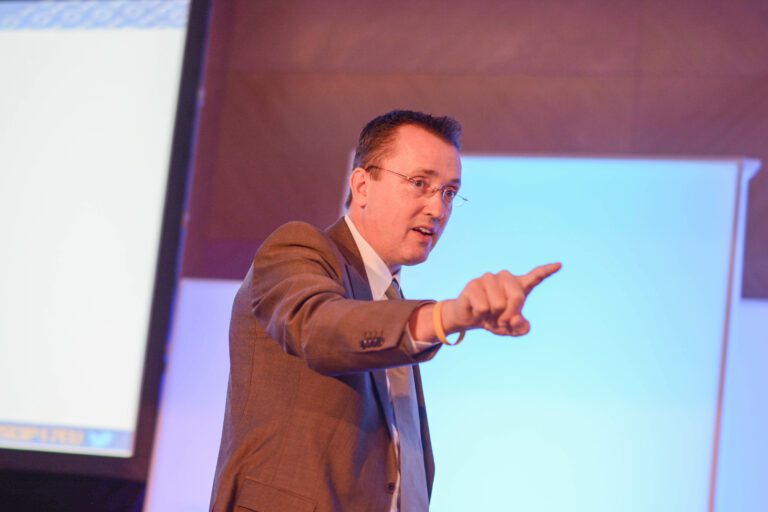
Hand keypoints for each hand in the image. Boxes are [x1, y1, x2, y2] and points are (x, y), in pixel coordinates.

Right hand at [442, 263, 560, 336]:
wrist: (470, 318)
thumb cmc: (494, 320)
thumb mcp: (512, 329)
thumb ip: (521, 328)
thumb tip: (517, 319)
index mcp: (518, 286)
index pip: (536, 276)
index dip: (547, 271)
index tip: (559, 265)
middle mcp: (505, 277)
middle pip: (517, 297)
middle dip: (509, 314)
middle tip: (500, 318)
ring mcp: (489, 278)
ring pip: (499, 304)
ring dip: (493, 316)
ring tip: (488, 313)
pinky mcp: (474, 284)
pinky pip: (483, 307)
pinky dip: (481, 315)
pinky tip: (477, 310)